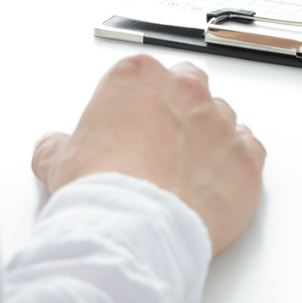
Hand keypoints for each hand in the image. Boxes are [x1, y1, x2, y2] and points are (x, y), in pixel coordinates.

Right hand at [32, 55, 265, 254]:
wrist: (133, 229)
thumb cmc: (100, 191)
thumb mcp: (59, 162)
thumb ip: (57, 145)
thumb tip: (51, 145)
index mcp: (138, 76)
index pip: (144, 73)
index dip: (136, 101)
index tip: (129, 124)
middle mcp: (185, 89)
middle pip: (189, 82)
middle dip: (179, 105)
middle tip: (160, 141)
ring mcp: (221, 120)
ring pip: (222, 115)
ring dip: (208, 135)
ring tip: (185, 170)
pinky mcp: (246, 155)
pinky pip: (250, 148)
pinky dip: (237, 161)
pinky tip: (217, 180)